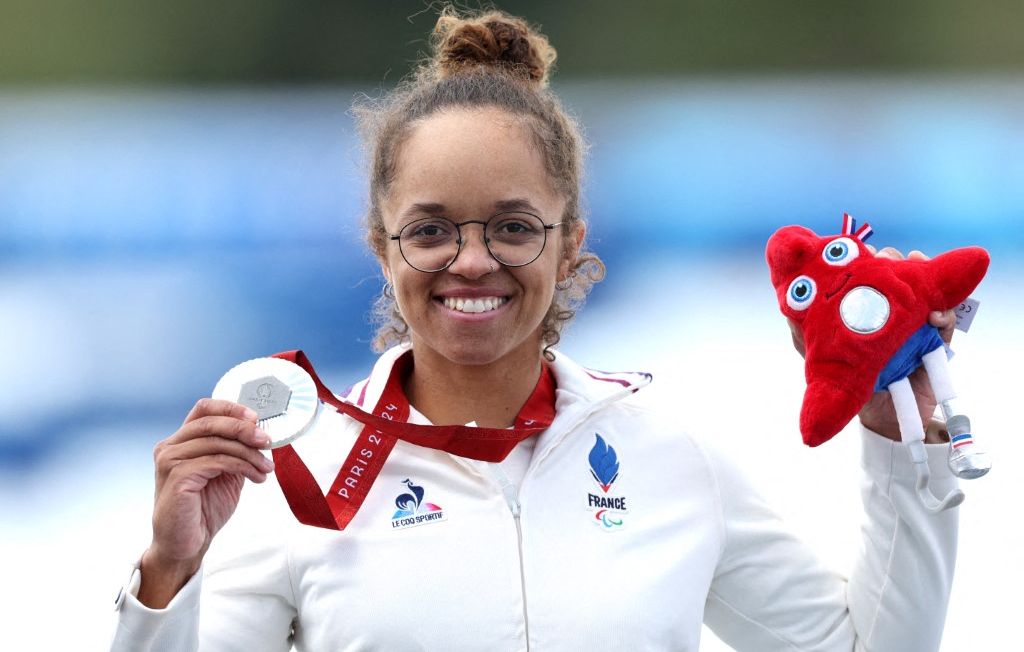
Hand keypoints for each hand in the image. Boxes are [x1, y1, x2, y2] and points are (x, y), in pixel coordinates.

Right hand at [137, 399, 272, 607]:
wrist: (186, 544)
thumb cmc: (202, 510)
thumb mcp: (225, 474)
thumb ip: (235, 451)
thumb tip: (259, 433)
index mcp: (180, 442)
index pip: (204, 409)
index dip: (231, 408)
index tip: (256, 418)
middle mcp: (170, 447)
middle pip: (211, 422)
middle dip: (244, 429)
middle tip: (267, 440)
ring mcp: (170, 460)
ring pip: (217, 442)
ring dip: (249, 453)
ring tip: (266, 467)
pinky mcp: (177, 476)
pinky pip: (217, 461)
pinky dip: (243, 466)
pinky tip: (256, 477)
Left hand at [785, 247, 955, 442]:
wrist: (886, 418)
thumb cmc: (852, 383)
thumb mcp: (821, 359)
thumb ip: (804, 335)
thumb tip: (788, 311)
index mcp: (863, 308)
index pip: (865, 272)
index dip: (864, 258)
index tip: (861, 252)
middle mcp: (889, 310)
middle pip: (895, 272)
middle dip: (892, 260)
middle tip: (888, 259)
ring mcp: (915, 322)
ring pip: (923, 287)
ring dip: (922, 273)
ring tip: (917, 266)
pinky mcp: (937, 341)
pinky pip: (946, 321)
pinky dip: (944, 314)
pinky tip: (935, 315)